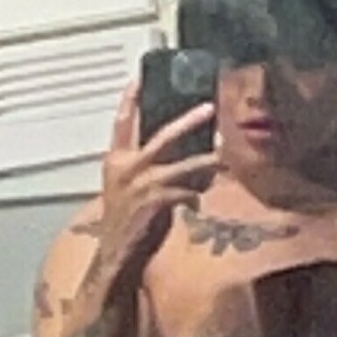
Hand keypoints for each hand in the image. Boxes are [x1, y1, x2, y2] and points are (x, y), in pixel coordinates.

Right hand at [95, 80, 218, 286]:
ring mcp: (141, 185)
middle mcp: (126, 168)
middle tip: (208, 108)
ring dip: (207, 162)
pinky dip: (197, 193)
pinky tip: (196, 202)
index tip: (139, 80)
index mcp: (115, 161)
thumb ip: (146, 168)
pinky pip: (187, 190)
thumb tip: (185, 155)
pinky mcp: (156, 202)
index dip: (130, 100)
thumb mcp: (127, 188)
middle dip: (188, 121)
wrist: (116, 256)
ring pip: (184, 165)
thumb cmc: (125, 221)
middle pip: (162, 136)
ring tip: (221, 159)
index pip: (122, 123)